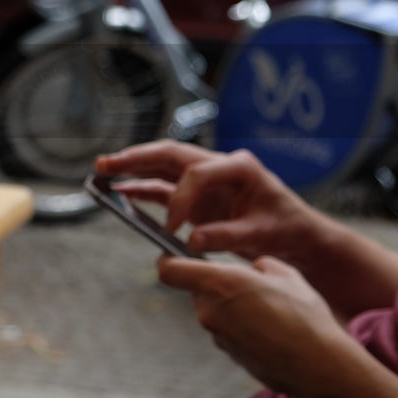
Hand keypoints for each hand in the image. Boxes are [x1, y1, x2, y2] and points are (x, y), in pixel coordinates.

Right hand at [96, 140, 324, 263]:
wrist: (296, 234)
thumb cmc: (284, 228)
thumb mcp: (261, 234)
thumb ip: (227, 237)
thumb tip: (193, 242)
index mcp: (238, 166)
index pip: (198, 173)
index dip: (181, 199)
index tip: (173, 228)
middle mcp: (218, 165)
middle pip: (170, 155)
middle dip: (136, 158)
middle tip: (106, 164)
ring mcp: (204, 178)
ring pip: (162, 167)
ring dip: (132, 168)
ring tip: (102, 172)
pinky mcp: (196, 194)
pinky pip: (163, 187)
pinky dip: (141, 189)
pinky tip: (119, 192)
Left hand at [157, 255, 362, 397]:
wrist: (319, 366)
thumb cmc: (304, 316)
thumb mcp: (284, 274)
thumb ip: (258, 266)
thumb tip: (253, 269)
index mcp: (218, 284)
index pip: (169, 270)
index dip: (168, 260)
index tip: (176, 255)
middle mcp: (210, 311)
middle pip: (197, 290)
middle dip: (216, 285)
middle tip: (249, 286)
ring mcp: (217, 336)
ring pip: (214, 311)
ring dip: (231, 307)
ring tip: (268, 311)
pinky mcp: (228, 354)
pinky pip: (227, 331)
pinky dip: (241, 327)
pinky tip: (270, 331)